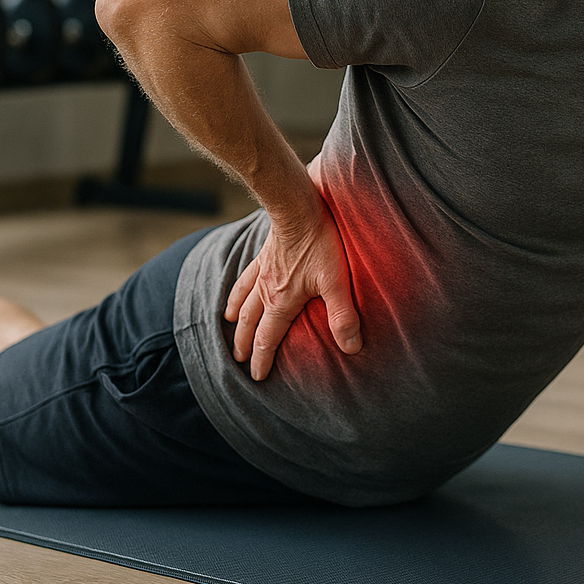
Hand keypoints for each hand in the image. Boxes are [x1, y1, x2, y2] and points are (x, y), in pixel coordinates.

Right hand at [224, 190, 360, 380]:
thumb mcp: (336, 282)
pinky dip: (236, 292)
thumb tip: (351, 348)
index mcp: (281, 302)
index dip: (262, 360)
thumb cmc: (319, 243)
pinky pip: (244, 278)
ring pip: (243, 302)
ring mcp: (262, 272)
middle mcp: (266, 291)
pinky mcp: (264, 255)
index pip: (267, 339)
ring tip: (232, 330)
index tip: (257, 377)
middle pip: (250, 325)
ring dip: (237, 321)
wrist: (298, 207)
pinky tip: (237, 293)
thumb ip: (342, 316)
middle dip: (245, 345)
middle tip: (239, 361)